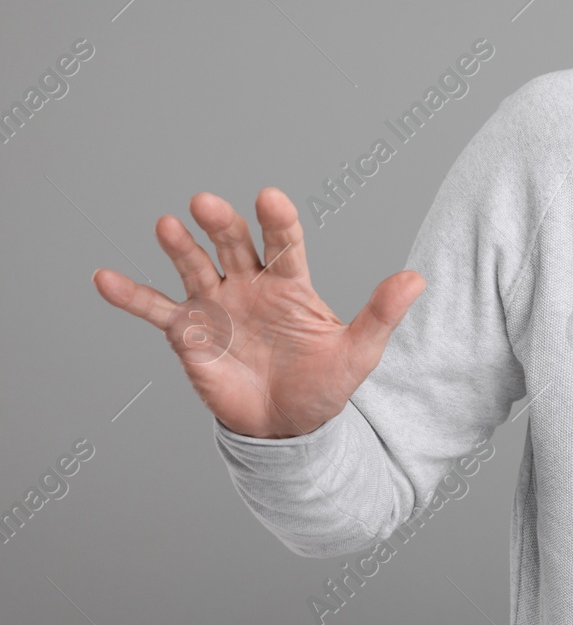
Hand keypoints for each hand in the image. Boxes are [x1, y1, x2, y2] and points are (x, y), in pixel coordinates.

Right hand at [92, 188, 422, 438]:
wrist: (288, 427)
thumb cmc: (325, 385)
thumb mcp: (359, 352)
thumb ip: (382, 313)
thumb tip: (417, 278)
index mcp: (291, 283)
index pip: (285, 243)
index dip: (277, 221)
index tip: (270, 198)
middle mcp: (250, 285)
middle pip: (234, 245)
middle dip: (222, 224)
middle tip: (207, 202)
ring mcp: (217, 305)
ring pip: (195, 267)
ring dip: (181, 247)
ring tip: (167, 224)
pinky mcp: (188, 334)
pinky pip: (156, 311)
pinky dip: (130, 295)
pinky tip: (104, 277)